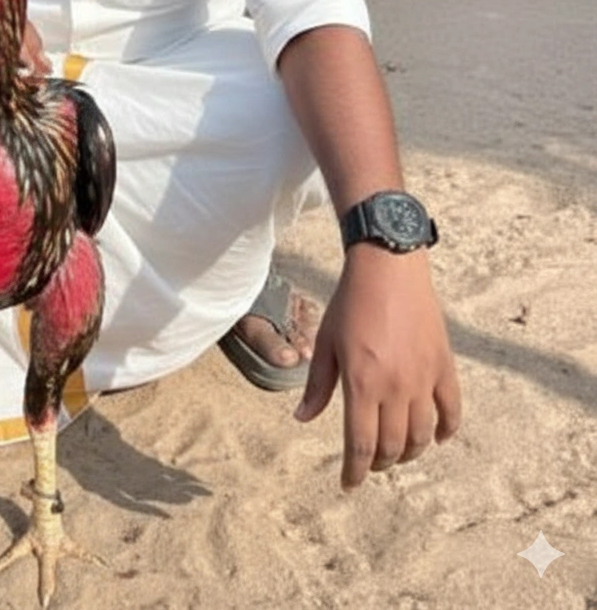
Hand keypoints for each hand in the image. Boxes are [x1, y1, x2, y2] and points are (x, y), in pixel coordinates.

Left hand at [294, 244, 460, 489]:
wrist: (388, 269)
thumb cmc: (350, 304)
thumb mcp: (325, 343)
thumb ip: (318, 385)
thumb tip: (302, 418)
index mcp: (362, 383)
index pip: (360, 444)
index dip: (355, 471)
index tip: (349, 483)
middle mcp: (396, 387)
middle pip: (392, 445)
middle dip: (379, 463)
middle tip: (370, 464)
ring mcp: (424, 378)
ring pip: (422, 435)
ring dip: (409, 451)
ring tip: (397, 452)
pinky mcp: (444, 366)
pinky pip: (451, 410)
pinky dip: (445, 430)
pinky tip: (436, 437)